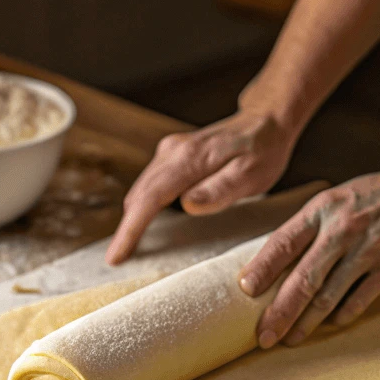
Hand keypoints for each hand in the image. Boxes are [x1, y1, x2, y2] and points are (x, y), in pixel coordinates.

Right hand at [106, 107, 296, 264]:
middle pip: (138, 196)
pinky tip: (140, 223)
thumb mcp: (252, 173)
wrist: (264, 120)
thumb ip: (220, 189)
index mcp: (189, 159)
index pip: (151, 198)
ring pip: (140, 191)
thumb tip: (187, 204)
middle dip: (125, 229)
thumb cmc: (262, 149)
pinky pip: (148, 185)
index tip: (117, 254)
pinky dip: (140, 206)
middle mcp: (172, 152)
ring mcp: (169, 152)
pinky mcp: (171, 156)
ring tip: (123, 248)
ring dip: (131, 219)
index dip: (132, 228)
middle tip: (116, 260)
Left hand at [239, 160, 379, 347]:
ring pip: (328, 295)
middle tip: (263, 336)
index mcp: (323, 209)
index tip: (245, 291)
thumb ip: (313, 226)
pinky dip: (343, 316)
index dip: (261, 269)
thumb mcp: (341, 198)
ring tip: (290, 339)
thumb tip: (279, 259)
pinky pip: (361, 298)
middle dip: (279, 312)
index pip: (282, 242)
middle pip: (302, 278)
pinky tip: (331, 327)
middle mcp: (342, 229)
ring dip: (306, 323)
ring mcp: (368, 249)